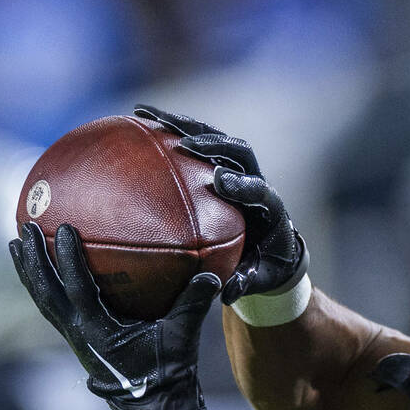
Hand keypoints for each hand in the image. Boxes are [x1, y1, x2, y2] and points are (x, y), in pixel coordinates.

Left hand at [9, 221, 220, 409]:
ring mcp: (75, 339)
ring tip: (17, 243)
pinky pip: (52, 308)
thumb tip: (211, 274)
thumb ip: (193, 305)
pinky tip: (40, 270)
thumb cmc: (169, 375)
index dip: (68, 260)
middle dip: (33, 260)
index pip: (77, 290)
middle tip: (24, 227)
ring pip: (43, 301)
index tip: (64, 228)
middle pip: (46, 294)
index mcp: (99, 333)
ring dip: (29, 272)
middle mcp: (79, 335)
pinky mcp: (77, 340)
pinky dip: (43, 286)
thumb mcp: (182, 338)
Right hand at [136, 105, 307, 303]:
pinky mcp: (220, 161)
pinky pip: (197, 140)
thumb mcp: (257, 279)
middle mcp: (256, 180)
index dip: (242, 183)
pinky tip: (138, 118)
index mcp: (270, 209)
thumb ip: (244, 283)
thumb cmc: (263, 265)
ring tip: (149, 117)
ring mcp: (239, 168)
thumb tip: (225, 292)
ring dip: (185, 126)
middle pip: (240, 153)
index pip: (261, 190)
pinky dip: (171, 128)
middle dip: (214, 146)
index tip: (219, 181)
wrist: (272, 245)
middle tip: (185, 146)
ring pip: (215, 138)